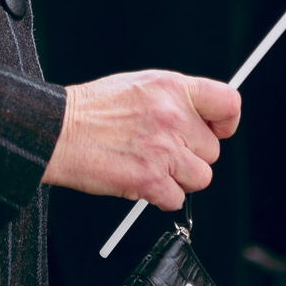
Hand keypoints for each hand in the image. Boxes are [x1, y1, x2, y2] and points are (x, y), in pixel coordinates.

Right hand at [41, 70, 241, 211]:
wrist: (57, 132)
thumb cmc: (91, 110)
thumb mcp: (139, 86)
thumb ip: (174, 100)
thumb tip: (201, 121)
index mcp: (172, 88)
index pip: (228, 103)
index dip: (226, 122)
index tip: (216, 130)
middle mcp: (173, 116)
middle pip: (212, 151)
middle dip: (190, 156)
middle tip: (161, 151)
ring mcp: (164, 150)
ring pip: (200, 178)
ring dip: (178, 178)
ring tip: (149, 165)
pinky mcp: (151, 180)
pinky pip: (176, 199)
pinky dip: (159, 196)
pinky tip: (138, 179)